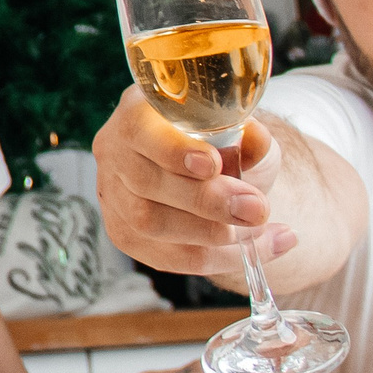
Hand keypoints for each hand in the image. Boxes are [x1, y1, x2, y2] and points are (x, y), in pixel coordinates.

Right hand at [93, 87, 296, 276]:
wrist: (215, 177)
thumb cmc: (223, 145)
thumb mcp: (242, 131)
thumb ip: (248, 135)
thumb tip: (255, 142)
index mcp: (137, 113)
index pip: (140, 131)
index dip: (173, 151)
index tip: (213, 165)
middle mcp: (114, 152)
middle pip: (146, 183)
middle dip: (206, 201)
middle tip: (256, 209)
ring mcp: (113, 196)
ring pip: (150, 223)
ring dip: (210, 233)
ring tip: (259, 232)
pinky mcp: (125, 234)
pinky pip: (166, 256)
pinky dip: (216, 259)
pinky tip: (252, 252)